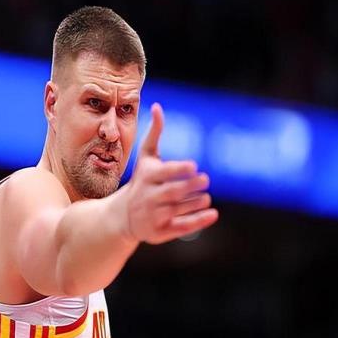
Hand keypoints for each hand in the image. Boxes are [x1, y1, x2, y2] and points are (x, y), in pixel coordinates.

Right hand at [124, 103, 217, 243]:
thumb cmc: (141, 180)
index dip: (178, 169)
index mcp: (146, 178)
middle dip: (190, 186)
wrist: (123, 216)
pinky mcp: (160, 231)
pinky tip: (213, 214)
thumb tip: (157, 106)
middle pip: (173, 192)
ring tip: (205, 197)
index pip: (164, 173)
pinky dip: (198, 221)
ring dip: (196, 203)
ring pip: (179, 209)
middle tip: (204, 180)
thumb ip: (154, 134)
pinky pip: (181, 227)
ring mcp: (154, 215)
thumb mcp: (145, 158)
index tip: (193, 165)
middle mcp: (149, 197)